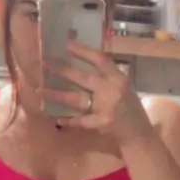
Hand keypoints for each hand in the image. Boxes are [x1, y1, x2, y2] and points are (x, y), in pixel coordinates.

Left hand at [38, 41, 152, 144]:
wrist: (140, 135)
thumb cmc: (131, 109)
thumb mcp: (123, 88)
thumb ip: (107, 77)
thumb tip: (83, 63)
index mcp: (118, 78)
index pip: (99, 60)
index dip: (82, 51)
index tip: (66, 44)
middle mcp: (112, 90)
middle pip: (82, 77)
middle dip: (61, 70)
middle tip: (43, 64)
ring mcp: (106, 107)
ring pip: (76, 98)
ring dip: (56, 94)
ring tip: (39, 90)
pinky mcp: (101, 123)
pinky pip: (80, 120)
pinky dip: (68, 120)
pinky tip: (57, 118)